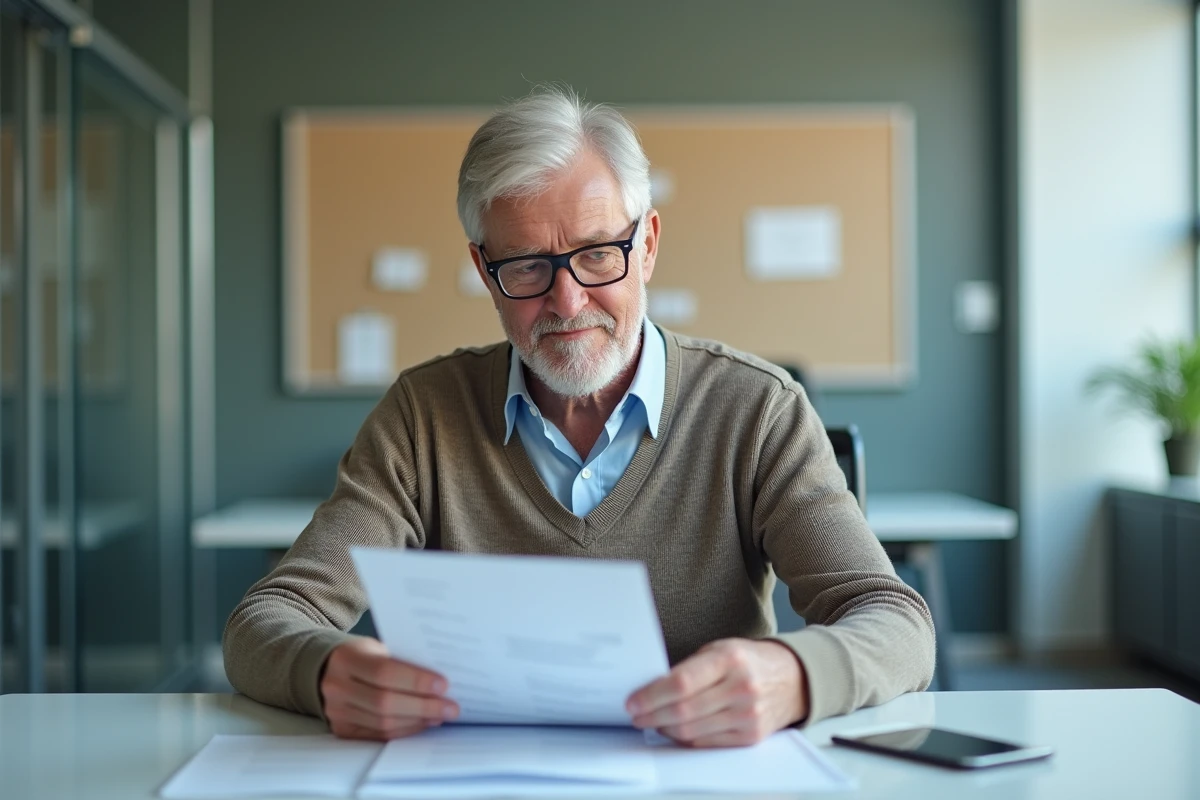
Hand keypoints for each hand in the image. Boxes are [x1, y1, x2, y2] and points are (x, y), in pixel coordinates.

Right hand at [320, 637, 458, 739]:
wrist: (328, 670)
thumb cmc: (363, 655)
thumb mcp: (377, 648)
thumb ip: (402, 661)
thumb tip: (439, 682)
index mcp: (346, 659)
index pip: (384, 672)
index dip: (415, 681)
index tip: (443, 685)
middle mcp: (337, 687)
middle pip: (384, 703)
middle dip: (423, 706)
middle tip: (451, 707)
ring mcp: (337, 711)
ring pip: (383, 723)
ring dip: (417, 721)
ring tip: (441, 715)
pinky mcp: (343, 729)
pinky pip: (379, 735)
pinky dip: (405, 730)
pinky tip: (423, 722)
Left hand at [625, 639, 807, 747]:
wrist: (793, 678)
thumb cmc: (749, 661)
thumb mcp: (720, 650)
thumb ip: (690, 669)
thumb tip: (652, 690)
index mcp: (729, 660)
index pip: (681, 682)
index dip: (652, 695)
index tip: (633, 701)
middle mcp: (741, 688)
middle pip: (684, 710)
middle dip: (652, 715)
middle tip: (636, 715)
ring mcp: (748, 715)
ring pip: (693, 731)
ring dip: (665, 729)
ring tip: (650, 722)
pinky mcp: (751, 736)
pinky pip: (707, 743)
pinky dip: (685, 739)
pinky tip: (673, 731)